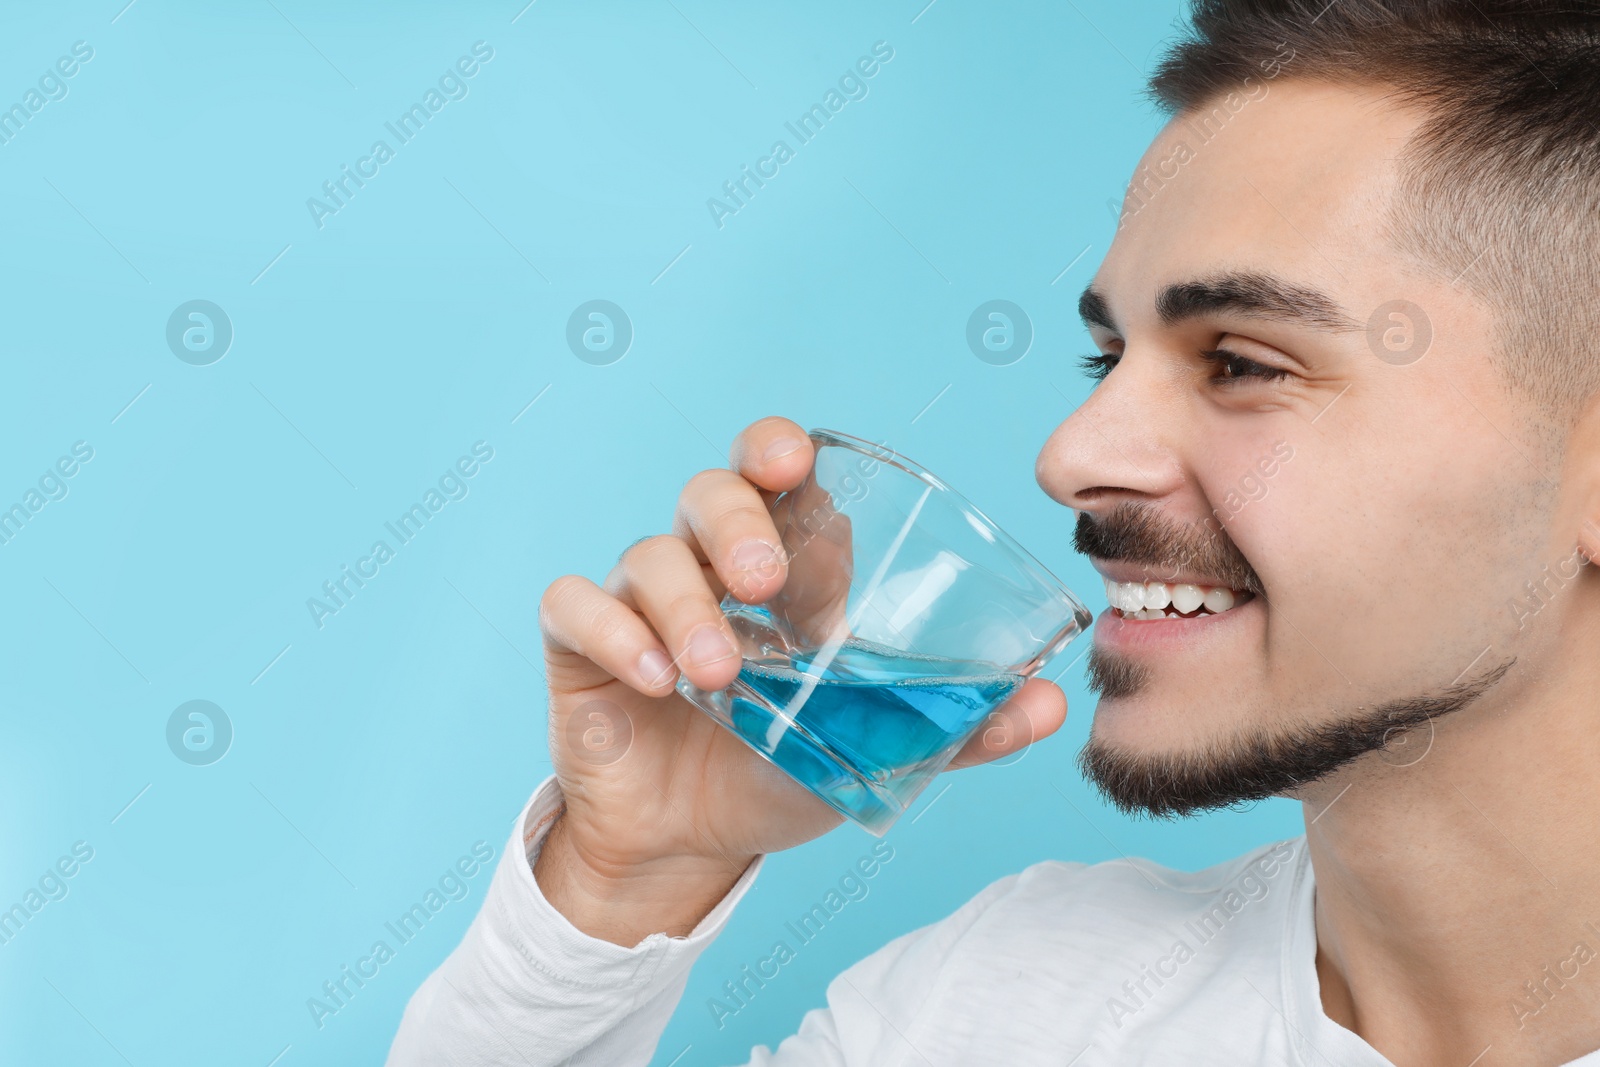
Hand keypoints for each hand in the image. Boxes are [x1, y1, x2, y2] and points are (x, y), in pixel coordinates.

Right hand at [534, 416, 1067, 942]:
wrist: (690, 845)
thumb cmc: (778, 774)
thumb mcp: (869, 752)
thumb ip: (955, 730)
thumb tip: (1050, 705)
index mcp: (783, 573)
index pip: (776, 479)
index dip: (779, 451)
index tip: (796, 463)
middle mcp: (709, 569)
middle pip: (710, 493)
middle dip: (736, 519)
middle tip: (763, 580)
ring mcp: (642, 602)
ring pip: (649, 552)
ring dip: (684, 602)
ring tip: (716, 674)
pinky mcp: (582, 643)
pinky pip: (576, 605)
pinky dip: (614, 631)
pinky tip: (654, 677)